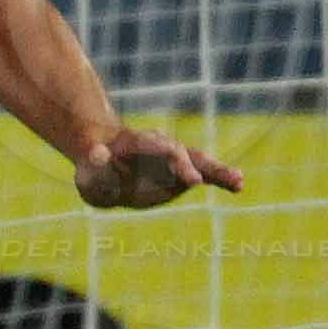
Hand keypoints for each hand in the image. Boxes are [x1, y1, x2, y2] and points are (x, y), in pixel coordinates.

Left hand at [75, 126, 245, 209]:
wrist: (105, 164)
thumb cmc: (95, 166)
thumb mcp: (88, 166)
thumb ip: (94, 161)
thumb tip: (97, 153)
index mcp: (138, 142)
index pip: (158, 146)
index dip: (172, 157)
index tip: (187, 177)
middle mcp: (161, 147)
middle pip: (182, 152)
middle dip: (192, 166)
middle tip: (198, 181)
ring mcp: (174, 161)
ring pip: (200, 163)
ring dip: (218, 172)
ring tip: (238, 183)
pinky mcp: (182, 175)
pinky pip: (204, 175)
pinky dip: (220, 179)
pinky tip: (238, 186)